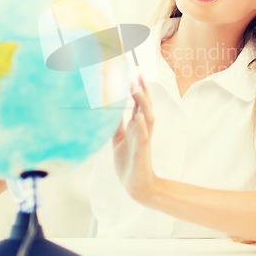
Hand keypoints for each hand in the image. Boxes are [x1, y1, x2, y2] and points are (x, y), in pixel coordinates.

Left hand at [112, 75, 156, 203]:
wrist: (136, 185)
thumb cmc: (128, 161)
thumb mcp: (119, 139)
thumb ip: (117, 125)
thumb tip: (108, 111)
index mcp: (136, 124)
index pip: (137, 101)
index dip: (136, 86)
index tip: (132, 70)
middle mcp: (142, 127)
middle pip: (144, 104)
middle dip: (141, 88)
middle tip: (136, 71)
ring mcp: (144, 137)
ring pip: (146, 116)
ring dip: (142, 101)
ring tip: (135, 87)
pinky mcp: (142, 150)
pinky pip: (143, 136)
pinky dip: (141, 126)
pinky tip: (138, 117)